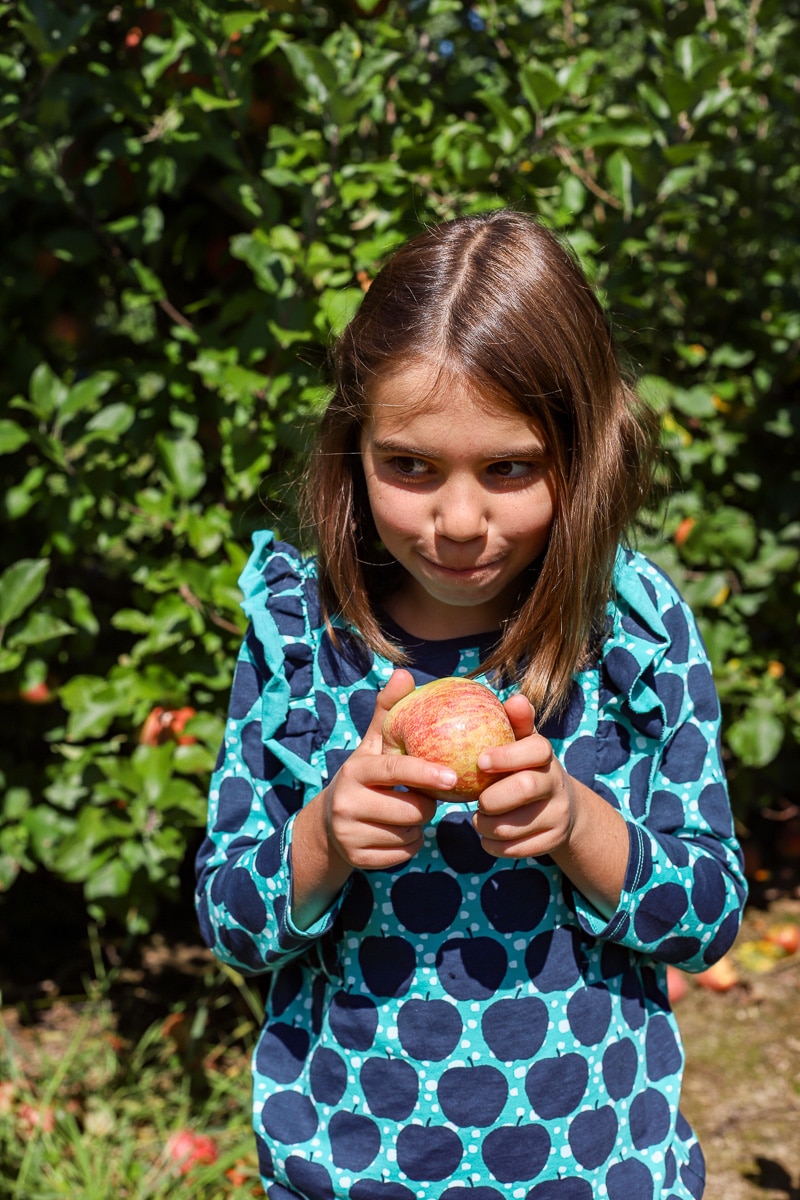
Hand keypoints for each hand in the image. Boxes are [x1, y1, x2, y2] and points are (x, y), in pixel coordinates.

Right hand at [319, 669, 456, 871]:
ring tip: (404, 813)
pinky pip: (405, 854)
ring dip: (418, 826)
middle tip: (420, 796)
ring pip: (411, 834)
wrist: (329, 823)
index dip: (425, 773)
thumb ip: (388, 711)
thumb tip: (403, 673)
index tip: (453, 776)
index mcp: (355, 771)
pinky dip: (410, 845)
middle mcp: (347, 803)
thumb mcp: (372, 744)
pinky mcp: (357, 860)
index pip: (395, 771)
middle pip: (411, 810)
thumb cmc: (365, 775)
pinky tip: (397, 832)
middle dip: (425, 804)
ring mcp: (350, 834)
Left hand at [471, 693, 576, 858]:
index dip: (507, 755)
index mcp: (545, 755)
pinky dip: (493, 845)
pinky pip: (514, 850)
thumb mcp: (523, 743)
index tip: (480, 761)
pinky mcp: (552, 841)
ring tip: (478, 819)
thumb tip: (516, 698)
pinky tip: (488, 836)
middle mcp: (556, 783)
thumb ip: (517, 722)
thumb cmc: (525, 768)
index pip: (535, 749)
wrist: (562, 808)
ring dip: (485, 826)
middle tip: (477, 800)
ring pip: (513, 826)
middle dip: (491, 798)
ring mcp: (558, 814)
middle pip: (524, 787)